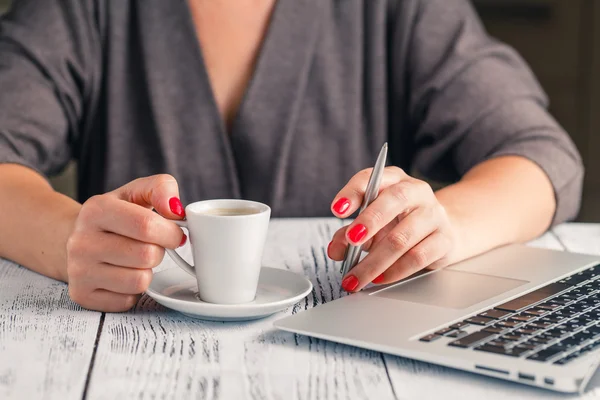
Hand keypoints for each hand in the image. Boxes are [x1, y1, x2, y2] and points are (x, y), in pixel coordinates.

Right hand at [66, 175, 186, 311]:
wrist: (78, 238)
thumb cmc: (117, 215)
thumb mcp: (136, 192)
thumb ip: (161, 188)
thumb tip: (175, 209)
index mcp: (96, 210)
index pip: (146, 226)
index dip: (170, 232)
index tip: (174, 233)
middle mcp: (81, 241)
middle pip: (147, 255)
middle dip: (159, 251)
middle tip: (151, 245)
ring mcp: (78, 270)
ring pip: (140, 281)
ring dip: (147, 271)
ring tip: (136, 260)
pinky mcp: (82, 295)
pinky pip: (127, 301)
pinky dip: (133, 291)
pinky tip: (124, 275)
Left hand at [328, 167, 458, 291]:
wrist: (440, 231)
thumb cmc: (399, 222)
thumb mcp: (370, 223)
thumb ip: (348, 233)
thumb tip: (335, 249)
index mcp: (392, 179)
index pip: (371, 178)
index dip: (352, 193)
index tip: (337, 210)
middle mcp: (415, 191)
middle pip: (393, 200)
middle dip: (369, 221)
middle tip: (350, 241)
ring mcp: (433, 214)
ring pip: (402, 237)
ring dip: (374, 261)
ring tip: (357, 276)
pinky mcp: (444, 239)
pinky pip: (417, 257)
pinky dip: (395, 271)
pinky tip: (380, 277)